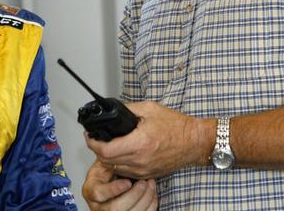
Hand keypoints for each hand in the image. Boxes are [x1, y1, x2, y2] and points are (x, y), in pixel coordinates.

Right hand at [82, 159, 157, 209]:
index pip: (99, 193)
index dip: (114, 189)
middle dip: (133, 195)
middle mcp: (98, 206)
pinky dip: (150, 205)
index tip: (127, 182)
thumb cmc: (106, 173)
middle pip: (116, 208)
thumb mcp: (101, 164)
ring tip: (150, 185)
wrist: (110, 185)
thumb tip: (107, 140)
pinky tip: (152, 194)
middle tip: (143, 183)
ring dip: (144, 200)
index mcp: (90, 191)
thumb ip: (105, 158)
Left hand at [85, 100, 213, 179]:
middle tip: (96, 138)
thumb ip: (128, 109)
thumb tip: (112, 110)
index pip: (106, 150)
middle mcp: (140, 159)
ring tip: (106, 145)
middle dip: (97, 149)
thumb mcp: (149, 109)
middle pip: (106, 161)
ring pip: (115, 168)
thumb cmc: (176, 126)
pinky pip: (126, 172)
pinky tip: (120, 153)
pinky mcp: (148, 174)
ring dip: (106, 158)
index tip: (89, 135)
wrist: (194, 142)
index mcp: (139, 143)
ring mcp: (144, 169)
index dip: (92, 143)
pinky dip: (118, 164)